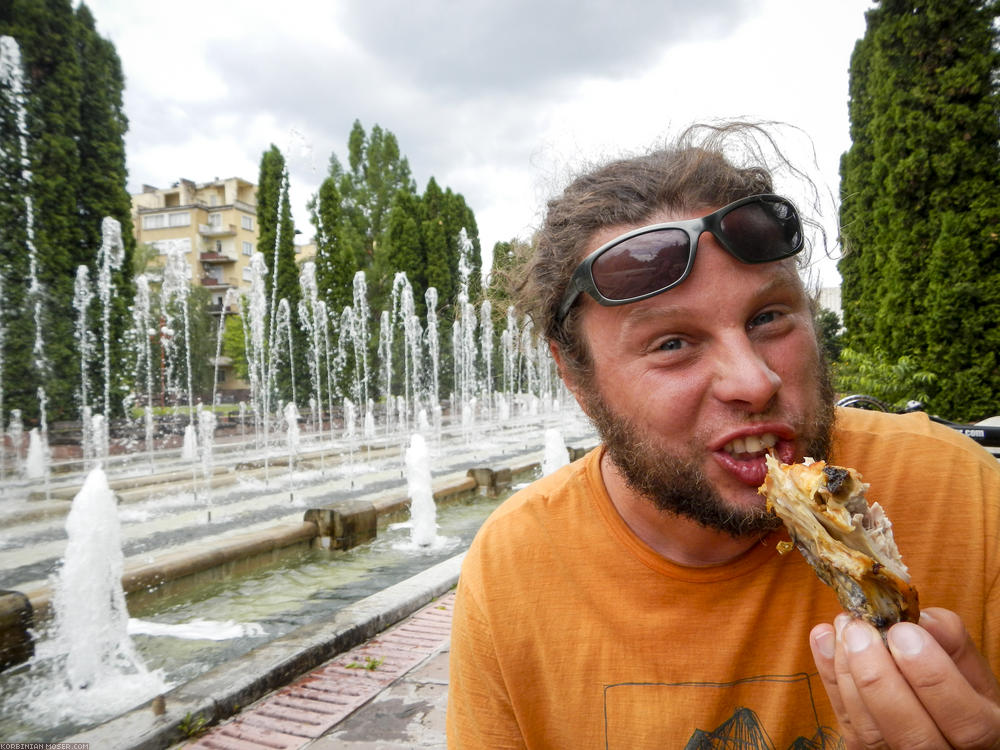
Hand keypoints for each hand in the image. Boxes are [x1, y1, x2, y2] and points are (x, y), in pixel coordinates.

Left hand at [809, 607, 999, 747]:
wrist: (935, 723)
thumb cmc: (957, 690)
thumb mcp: (969, 669)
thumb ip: (952, 642)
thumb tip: (923, 619)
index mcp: (987, 740)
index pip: (968, 723)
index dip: (934, 678)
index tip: (903, 632)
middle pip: (911, 737)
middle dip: (879, 678)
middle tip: (859, 630)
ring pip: (871, 733)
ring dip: (848, 674)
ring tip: (843, 628)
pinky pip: (846, 724)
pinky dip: (831, 679)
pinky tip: (824, 640)